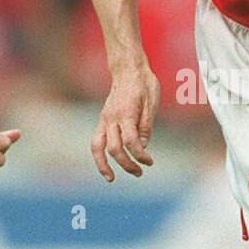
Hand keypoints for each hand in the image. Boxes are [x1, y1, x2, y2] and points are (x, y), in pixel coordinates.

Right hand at [91, 66, 158, 180]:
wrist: (128, 70)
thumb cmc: (143, 84)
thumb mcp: (152, 103)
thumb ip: (146, 126)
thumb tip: (142, 147)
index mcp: (126, 113)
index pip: (131, 142)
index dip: (140, 156)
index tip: (150, 162)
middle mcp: (111, 118)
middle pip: (114, 148)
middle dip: (126, 164)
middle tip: (139, 173)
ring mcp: (104, 119)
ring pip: (97, 147)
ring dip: (103, 165)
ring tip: (110, 179)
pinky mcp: (102, 120)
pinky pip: (96, 141)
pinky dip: (99, 155)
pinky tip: (106, 165)